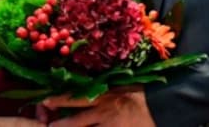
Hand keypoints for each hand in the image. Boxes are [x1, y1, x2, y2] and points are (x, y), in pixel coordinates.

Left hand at [40, 86, 154, 126]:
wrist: (162, 106)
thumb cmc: (144, 94)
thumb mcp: (123, 86)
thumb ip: (107, 89)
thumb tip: (91, 89)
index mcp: (105, 96)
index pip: (77, 97)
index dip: (61, 100)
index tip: (46, 100)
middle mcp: (105, 112)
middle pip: (77, 121)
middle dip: (61, 125)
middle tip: (48, 126)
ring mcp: (111, 126)